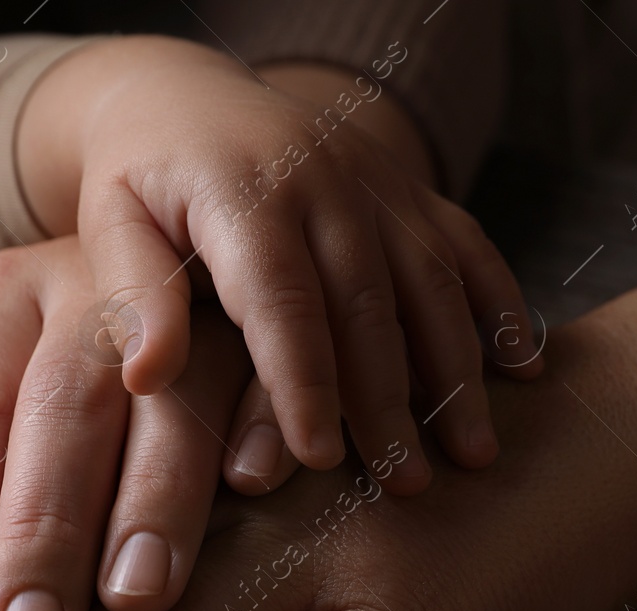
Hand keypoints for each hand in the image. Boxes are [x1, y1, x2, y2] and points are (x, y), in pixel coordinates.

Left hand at [0, 238, 299, 610]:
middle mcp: (89, 280)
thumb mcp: (10, 400)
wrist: (222, 236)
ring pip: (169, 390)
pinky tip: (255, 485)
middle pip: (58, 406)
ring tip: (134, 597)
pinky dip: (265, 419)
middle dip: (42, 531)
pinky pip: (275, 362)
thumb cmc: (92, 376)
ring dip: (152, 497)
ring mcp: (193, 291)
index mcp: (5, 299)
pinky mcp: (281, 310)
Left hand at [17, 36, 539, 488]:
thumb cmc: (139, 183)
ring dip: (460, 371)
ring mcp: (378, 183)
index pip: (283, 299)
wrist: (187, 99)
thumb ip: (132, 298)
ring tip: (476, 453)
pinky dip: (502, 305)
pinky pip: (468, 247)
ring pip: (433, 282)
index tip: (320, 458)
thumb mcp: (110, 225)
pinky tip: (526, 368)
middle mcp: (325, 181)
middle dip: (393, 400)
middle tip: (409, 485)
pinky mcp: (409, 191)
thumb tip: (149, 380)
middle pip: (370, 303)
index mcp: (243, 192)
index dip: (304, 381)